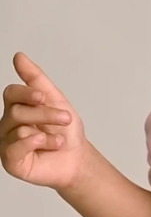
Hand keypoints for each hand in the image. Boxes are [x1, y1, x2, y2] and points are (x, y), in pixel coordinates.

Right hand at [0, 52, 90, 192]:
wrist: (76, 157)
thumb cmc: (65, 130)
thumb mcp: (55, 100)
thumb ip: (36, 79)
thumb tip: (18, 56)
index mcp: (18, 107)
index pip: (11, 93)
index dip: (25, 93)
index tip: (42, 96)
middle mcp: (9, 124)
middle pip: (17, 111)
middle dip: (46, 114)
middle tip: (65, 119)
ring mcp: (7, 142)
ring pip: (19, 129)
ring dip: (48, 133)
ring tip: (58, 139)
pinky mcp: (10, 161)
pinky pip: (14, 148)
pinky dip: (36, 143)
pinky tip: (48, 144)